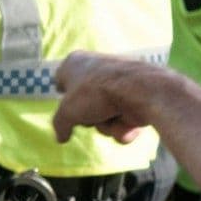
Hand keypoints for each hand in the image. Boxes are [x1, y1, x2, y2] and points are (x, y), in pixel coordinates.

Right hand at [50, 51, 179, 145]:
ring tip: (113, 118)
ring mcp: (117, 82)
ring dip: (107, 125)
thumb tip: (60, 138)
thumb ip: (60, 125)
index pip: (61, 79)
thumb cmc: (96, 93)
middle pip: (84, 105)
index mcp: (75, 62)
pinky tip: (128, 123)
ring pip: (104, 116)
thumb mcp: (67, 112)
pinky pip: (122, 118)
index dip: (64, 95)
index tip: (68, 106)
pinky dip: (123, 126)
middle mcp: (96, 68)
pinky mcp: (135, 94)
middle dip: (88, 118)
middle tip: (91, 117)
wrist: (140, 89)